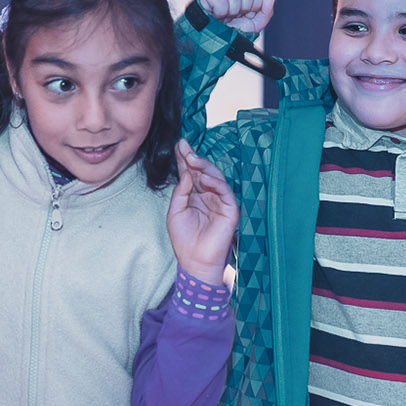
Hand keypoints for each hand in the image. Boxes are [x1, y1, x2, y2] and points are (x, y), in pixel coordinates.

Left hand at [167, 141, 239, 286]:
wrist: (195, 261)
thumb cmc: (184, 240)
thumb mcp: (175, 211)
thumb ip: (180, 191)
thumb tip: (186, 172)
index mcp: (195, 195)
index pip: (190, 173)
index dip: (185, 159)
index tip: (179, 144)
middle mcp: (208, 195)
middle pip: (202, 172)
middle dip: (193, 158)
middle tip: (184, 146)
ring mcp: (220, 201)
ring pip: (215, 177)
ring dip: (204, 167)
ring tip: (193, 158)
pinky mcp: (230, 209)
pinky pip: (225, 192)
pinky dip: (216, 183)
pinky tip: (205, 178)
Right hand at [197, 0, 276, 33]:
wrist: (212, 44)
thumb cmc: (231, 36)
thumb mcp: (253, 27)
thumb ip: (265, 12)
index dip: (257, 2)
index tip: (248, 14)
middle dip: (246, 6)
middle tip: (236, 16)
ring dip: (232, 10)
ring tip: (225, 17)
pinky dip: (221, 10)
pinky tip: (217, 14)